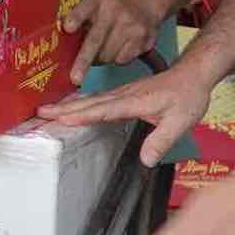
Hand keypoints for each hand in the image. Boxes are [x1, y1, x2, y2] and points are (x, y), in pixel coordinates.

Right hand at [37, 61, 213, 166]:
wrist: (194, 74)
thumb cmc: (188, 96)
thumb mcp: (180, 122)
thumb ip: (161, 140)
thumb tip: (145, 160)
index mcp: (134, 101)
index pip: (103, 109)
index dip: (81, 115)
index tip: (60, 118)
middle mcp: (124, 95)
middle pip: (89, 103)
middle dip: (64, 108)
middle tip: (40, 112)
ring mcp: (123, 92)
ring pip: (91, 100)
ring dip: (69, 105)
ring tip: (48, 110)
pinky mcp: (125, 93)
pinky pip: (98, 99)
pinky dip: (82, 103)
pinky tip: (74, 107)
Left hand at [64, 0, 160, 84]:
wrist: (144, 6)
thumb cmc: (109, 9)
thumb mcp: (93, 4)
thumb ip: (78, 18)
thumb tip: (60, 41)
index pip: (85, 7)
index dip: (76, 18)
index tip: (67, 28)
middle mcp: (115, 9)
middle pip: (96, 40)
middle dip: (83, 61)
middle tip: (75, 77)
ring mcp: (131, 24)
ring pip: (107, 55)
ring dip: (99, 59)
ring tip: (102, 48)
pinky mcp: (143, 38)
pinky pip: (122, 60)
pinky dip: (115, 59)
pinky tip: (118, 48)